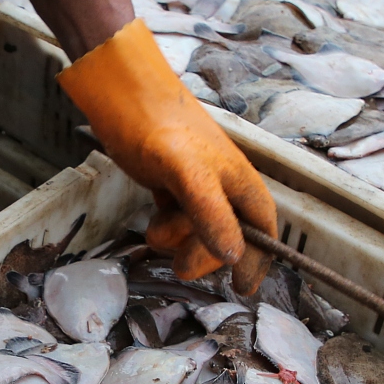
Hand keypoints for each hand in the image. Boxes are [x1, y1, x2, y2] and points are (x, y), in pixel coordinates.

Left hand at [58, 19, 276, 290]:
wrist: (121, 93)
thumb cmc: (158, 125)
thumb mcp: (188, 173)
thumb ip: (212, 214)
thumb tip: (234, 257)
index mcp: (240, 183)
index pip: (262, 233)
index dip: (256, 262)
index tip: (242, 290)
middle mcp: (224, 187)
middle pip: (227, 240)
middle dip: (204, 255)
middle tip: (181, 263)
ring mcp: (196, 186)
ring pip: (197, 233)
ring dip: (178, 241)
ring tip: (159, 227)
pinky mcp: (171, 184)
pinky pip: (177, 221)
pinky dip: (165, 228)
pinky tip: (154, 216)